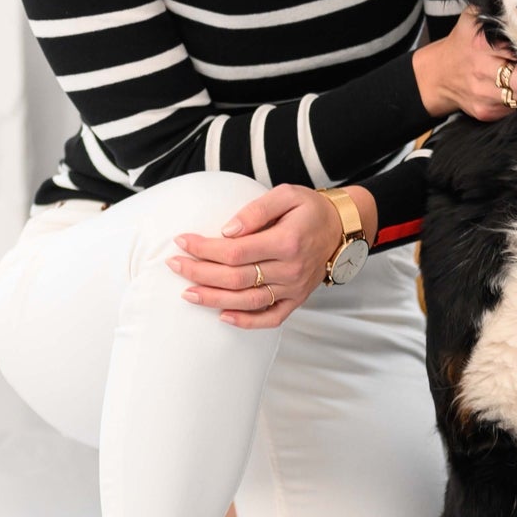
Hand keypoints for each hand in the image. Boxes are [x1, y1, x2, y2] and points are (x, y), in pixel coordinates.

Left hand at [166, 183, 375, 328]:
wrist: (342, 228)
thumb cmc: (310, 209)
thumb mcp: (286, 194)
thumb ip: (256, 210)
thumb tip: (227, 230)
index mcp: (287, 241)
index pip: (235, 251)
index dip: (204, 248)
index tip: (181, 241)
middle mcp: (291, 269)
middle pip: (235, 278)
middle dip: (199, 272)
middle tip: (174, 265)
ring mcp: (294, 288)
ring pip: (247, 301)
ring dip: (213, 299)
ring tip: (187, 293)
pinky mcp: (297, 299)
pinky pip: (270, 317)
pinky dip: (246, 321)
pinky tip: (223, 317)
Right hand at [412, 9, 516, 121]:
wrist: (438, 74)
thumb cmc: (463, 43)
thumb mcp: (474, 18)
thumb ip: (497, 10)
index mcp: (481, 45)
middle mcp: (480, 71)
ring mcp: (481, 95)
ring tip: (516, 78)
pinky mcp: (483, 112)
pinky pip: (511, 110)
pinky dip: (513, 101)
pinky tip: (505, 89)